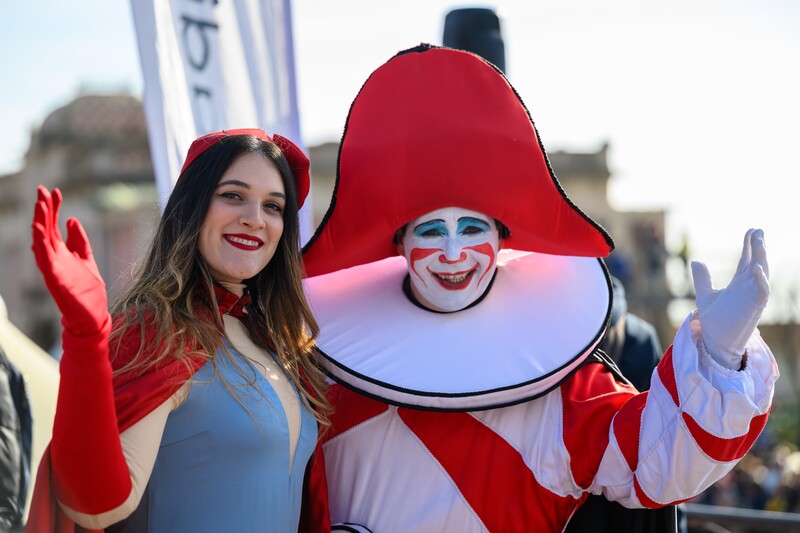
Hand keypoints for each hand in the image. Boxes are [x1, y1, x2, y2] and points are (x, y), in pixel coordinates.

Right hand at [31, 186, 109, 336]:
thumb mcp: (87, 259)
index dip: (54, 208)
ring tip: (39, 206)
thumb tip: (72, 220)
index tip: (54, 190)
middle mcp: (55, 258)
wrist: (93, 316)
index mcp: (62, 253)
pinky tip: (38, 233)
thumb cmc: (88, 291)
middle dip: (43, 209)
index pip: (54, 226)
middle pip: (45, 229)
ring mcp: (53, 269)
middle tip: (41, 190)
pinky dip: (40, 247)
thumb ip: (79, 241)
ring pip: (41, 243)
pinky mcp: (55, 280)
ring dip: (39, 224)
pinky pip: (45, 261)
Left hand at [691, 229, 768, 369]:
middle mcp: (747, 289)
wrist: (714, 342)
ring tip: (759, 241)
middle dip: (758, 247)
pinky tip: (757, 268)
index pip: (746, 261)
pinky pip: (762, 293)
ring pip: (762, 274)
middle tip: (758, 231)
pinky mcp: (753, 308)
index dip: (749, 247)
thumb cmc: (714, 321)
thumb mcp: (705, 294)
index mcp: (738, 285)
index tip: (751, 231)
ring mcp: (752, 297)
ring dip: (761, 258)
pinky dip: (761, 281)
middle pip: (756, 263)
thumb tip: (696, 261)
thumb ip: (702, 278)